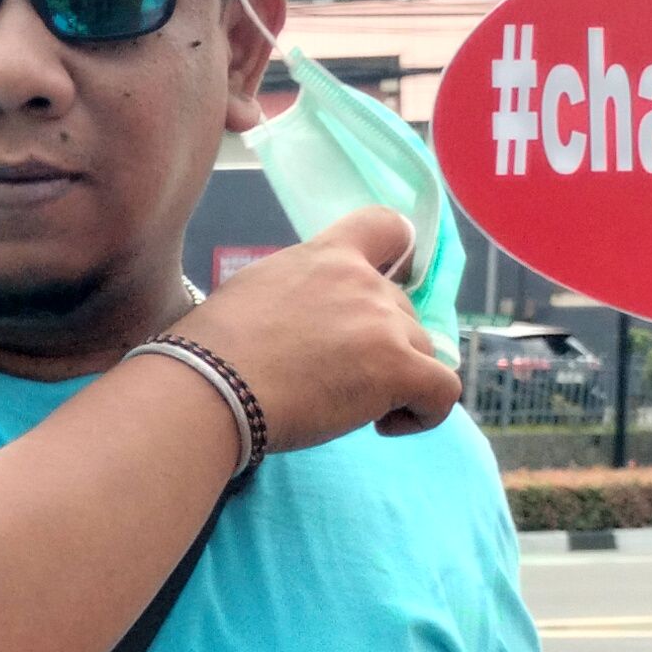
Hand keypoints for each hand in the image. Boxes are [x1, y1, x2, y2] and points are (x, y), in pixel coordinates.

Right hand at [166, 207, 462, 449]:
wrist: (209, 387)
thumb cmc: (211, 350)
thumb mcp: (253, 293)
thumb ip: (297, 293)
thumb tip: (307, 321)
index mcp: (325, 257)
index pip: (386, 226)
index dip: (400, 254)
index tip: (389, 283)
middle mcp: (363, 281)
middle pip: (402, 309)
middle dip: (381, 344)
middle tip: (337, 377)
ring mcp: (384, 324)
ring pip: (422, 351)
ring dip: (396, 379)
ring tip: (350, 407)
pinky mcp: (398, 368)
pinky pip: (443, 391)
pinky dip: (424, 412)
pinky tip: (385, 425)